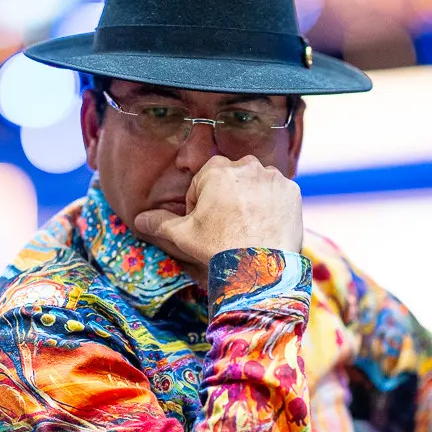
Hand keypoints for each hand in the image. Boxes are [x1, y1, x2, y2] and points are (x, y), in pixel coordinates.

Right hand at [133, 156, 303, 272]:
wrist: (259, 265)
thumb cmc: (218, 246)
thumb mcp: (183, 234)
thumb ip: (159, 222)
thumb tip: (139, 220)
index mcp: (217, 170)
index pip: (204, 182)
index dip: (201, 205)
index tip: (206, 224)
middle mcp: (247, 166)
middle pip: (232, 180)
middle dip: (228, 198)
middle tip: (227, 228)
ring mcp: (273, 177)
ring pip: (257, 185)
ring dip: (251, 200)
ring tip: (248, 229)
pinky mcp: (293, 191)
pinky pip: (278, 195)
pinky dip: (273, 207)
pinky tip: (266, 227)